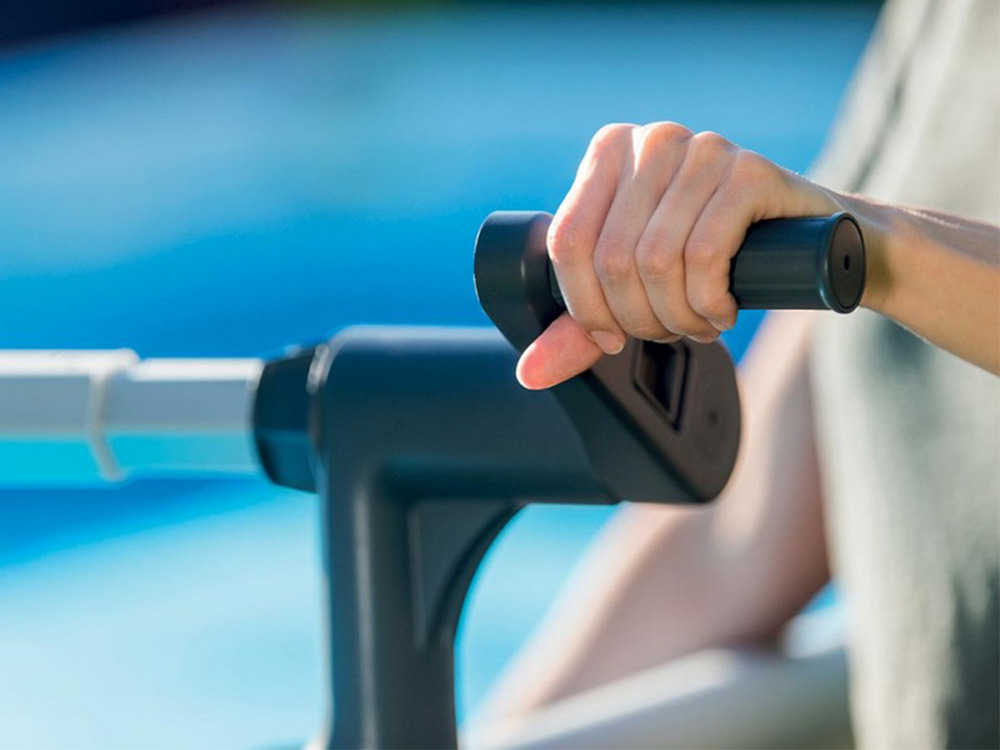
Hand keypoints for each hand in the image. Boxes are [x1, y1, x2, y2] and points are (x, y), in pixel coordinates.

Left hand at [516, 122, 842, 388]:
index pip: (566, 242)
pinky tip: (723, 309)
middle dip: (638, 318)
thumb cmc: (716, 262)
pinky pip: (704, 254)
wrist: (813, 245)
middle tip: (668, 332)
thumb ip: (581, 328)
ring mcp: (701, 150)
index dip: (584, 307)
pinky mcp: (748, 170)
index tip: (612, 336)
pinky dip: (708, 303)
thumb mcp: (637, 292)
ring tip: (699, 323)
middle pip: (611, 258)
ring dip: (677, 316)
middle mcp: (651, 141)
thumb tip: (529, 372)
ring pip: (656, 260)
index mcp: (608, 153)